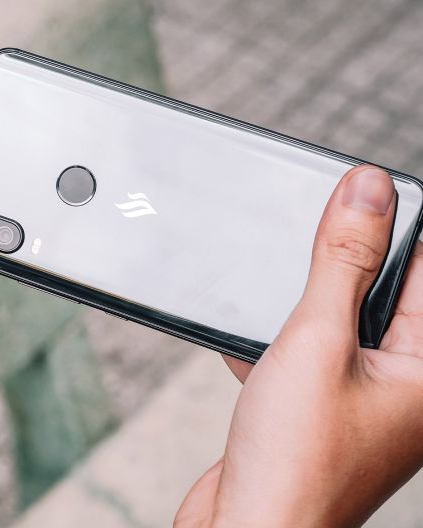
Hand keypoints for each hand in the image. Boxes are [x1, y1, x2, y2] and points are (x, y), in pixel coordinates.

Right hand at [175, 165, 422, 526]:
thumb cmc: (294, 463)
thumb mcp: (317, 340)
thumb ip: (342, 261)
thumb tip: (367, 190)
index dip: (394, 224)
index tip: (359, 190)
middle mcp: (403, 387)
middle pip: (384, 294)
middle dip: (343, 259)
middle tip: (309, 229)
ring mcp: (358, 402)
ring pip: (338, 324)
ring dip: (303, 303)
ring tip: (274, 289)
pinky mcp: (315, 413)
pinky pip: (304, 356)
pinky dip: (275, 341)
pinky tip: (248, 341)